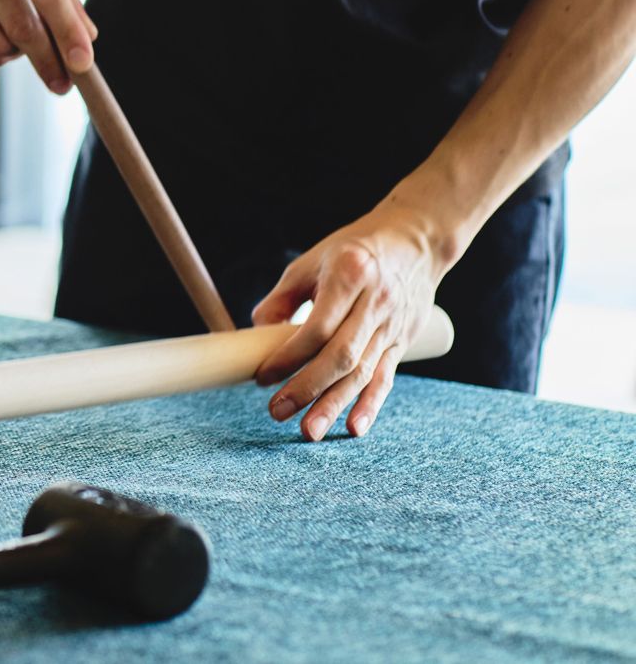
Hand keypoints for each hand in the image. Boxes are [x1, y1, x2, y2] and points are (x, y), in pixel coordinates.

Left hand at [251, 203, 448, 440]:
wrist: (415, 241)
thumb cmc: (353, 249)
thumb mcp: (312, 261)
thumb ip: (282, 297)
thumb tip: (256, 332)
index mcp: (350, 276)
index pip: (316, 327)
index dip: (288, 356)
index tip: (263, 376)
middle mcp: (375, 303)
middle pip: (341, 356)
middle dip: (307, 388)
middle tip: (276, 412)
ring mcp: (392, 326)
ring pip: (362, 373)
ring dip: (334, 405)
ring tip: (307, 431)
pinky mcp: (402, 342)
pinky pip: (385, 378)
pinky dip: (370, 405)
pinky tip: (354, 428)